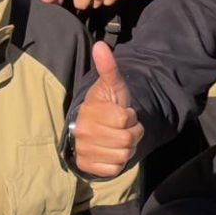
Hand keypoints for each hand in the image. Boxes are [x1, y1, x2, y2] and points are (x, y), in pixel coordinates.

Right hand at [71, 41, 139, 177]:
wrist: (90, 128)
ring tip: (117, 138)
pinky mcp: (88, 166)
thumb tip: (101, 45)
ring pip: (123, 155)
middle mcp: (83, 132)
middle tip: (122, 127)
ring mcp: (85, 150)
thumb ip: (108, 68)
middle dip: (132, 132)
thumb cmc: (105, 106)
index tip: (122, 113)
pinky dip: (118, 162)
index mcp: (90, 112)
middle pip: (127, 139)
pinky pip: (115, 168)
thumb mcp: (111, 86)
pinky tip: (111, 151)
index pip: (125, 119)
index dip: (130, 116)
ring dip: (127, 147)